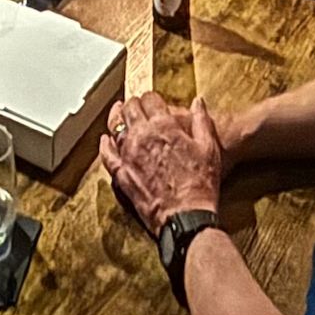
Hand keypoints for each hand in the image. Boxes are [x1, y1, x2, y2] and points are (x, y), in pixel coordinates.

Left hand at [100, 93, 225, 234]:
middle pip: (130, 109)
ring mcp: (129, 154)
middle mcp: (142, 135)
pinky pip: (107, 154)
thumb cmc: (200, 183)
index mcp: (164, 126)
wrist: (187, 216)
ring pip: (116, 127)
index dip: (151, 98)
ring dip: (118, 117)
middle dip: (134, 104)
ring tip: (120, 113)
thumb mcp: (209, 147)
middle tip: (137, 105)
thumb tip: (198, 101)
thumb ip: (202, 120)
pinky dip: (105, 145)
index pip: (150, 100)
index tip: (153, 100)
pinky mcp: (122, 173)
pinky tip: (106, 140)